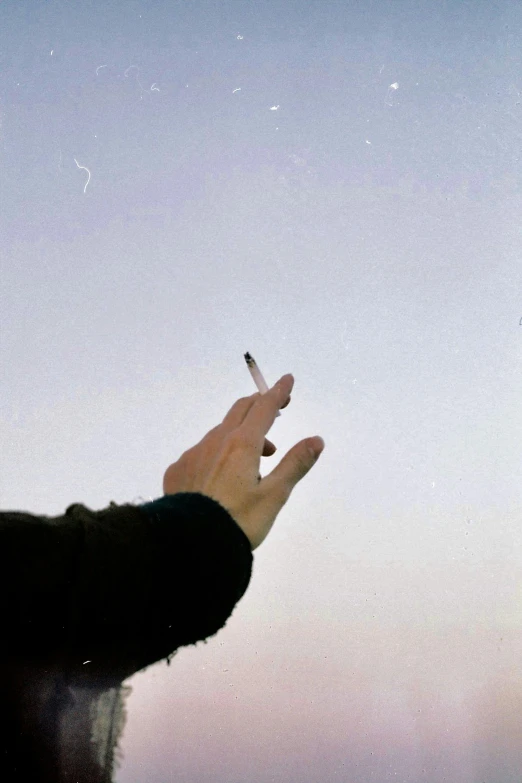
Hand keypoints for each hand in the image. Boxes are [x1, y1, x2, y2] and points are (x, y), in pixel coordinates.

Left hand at [162, 375, 323, 549]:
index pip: (263, 408)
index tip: (287, 380)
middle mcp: (216, 441)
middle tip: (275, 409)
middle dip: (259, 405)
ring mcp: (193, 454)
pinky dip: (218, 454)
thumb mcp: (274, 496)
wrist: (189, 544)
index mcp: (242, 444)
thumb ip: (295, 464)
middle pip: (239, 411)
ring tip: (256, 460)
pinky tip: (221, 477)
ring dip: (241, 435)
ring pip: (220, 433)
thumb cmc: (239, 521)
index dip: (278, 393)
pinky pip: (201, 453)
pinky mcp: (178, 470)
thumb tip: (316, 439)